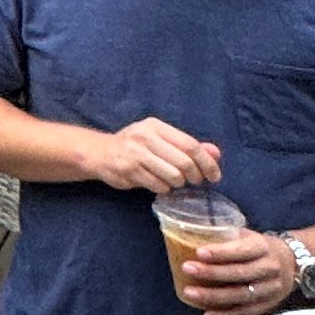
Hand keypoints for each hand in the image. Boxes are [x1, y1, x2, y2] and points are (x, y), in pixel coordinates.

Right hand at [87, 116, 223, 196]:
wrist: (99, 153)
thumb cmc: (135, 146)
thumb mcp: (160, 139)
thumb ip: (187, 146)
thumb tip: (215, 153)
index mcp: (155, 126)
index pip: (190, 144)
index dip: (207, 162)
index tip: (214, 175)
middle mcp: (145, 137)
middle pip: (183, 162)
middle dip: (195, 176)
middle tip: (196, 181)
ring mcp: (135, 155)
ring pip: (173, 176)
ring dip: (178, 183)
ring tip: (174, 181)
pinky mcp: (128, 171)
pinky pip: (158, 186)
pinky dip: (164, 188)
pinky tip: (159, 183)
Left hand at [182, 226, 303, 314]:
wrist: (291, 263)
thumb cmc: (256, 247)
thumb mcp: (245, 235)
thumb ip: (223, 236)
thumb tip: (185, 231)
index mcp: (263, 247)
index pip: (243, 250)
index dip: (221, 252)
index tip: (199, 252)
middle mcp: (270, 268)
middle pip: (240, 273)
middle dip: (212, 272)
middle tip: (187, 268)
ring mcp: (270, 289)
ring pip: (242, 295)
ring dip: (214, 296)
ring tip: (189, 293)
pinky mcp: (268, 305)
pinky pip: (246, 313)